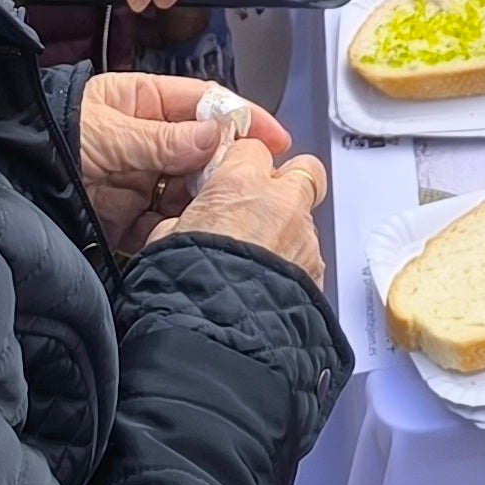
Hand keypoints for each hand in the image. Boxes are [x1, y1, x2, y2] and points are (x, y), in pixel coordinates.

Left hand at [76, 72, 286, 257]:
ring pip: (191, 190)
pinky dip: (182, 230)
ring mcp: (142, 181)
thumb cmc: (55, 140)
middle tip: (257, 182)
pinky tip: (196, 234)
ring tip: (228, 211)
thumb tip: (218, 136)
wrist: (11, 184)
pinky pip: (169, 224)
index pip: (204, 102)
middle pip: (204, 151)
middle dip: (229, 165)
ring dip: (208, 200)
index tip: (275, 136)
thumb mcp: (109, 133)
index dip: (241, 117)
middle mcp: (148, 141)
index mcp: (143, 103)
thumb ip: (163, 139)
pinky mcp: (132, 219)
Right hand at [144, 134, 326, 287]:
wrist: (221, 336)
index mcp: (240, 183)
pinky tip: (271, 284)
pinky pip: (310, 256)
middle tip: (265, 203)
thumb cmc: (190, 289)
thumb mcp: (167, 241)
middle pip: (302, 170)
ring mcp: (304, 235)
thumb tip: (183, 223)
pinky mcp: (317, 270)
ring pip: (307, 218)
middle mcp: (281, 201)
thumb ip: (186, 219)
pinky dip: (295, 264)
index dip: (242, 163)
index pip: (253, 147)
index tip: (232, 178)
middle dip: (287, 183)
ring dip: (289, 231)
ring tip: (261, 259)